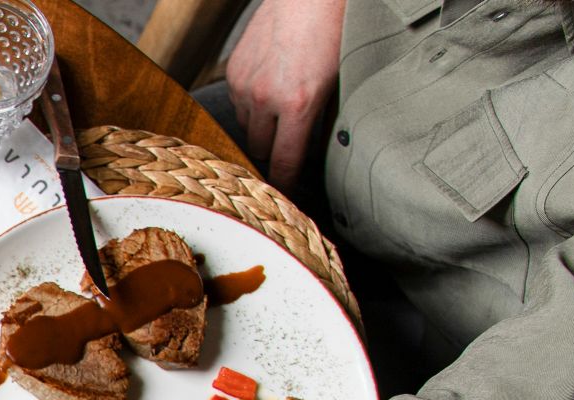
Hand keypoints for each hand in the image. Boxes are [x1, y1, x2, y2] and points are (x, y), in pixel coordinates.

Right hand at [225, 0, 345, 189]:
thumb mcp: (340, 81)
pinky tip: (270, 86)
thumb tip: (317, 150)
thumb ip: (324, 119)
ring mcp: (245, 84)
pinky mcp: (234, 70)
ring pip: (246, 126)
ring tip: (281, 108)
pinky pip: (239, 102)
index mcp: (297, 104)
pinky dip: (252, 102)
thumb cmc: (336, 30)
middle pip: (259, 150)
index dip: (286, 185)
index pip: (285, 164)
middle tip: (287, 149)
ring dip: (261, 125)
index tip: (287, 196)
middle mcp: (265, 98)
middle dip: (272, 152)